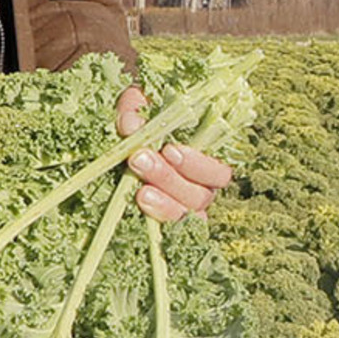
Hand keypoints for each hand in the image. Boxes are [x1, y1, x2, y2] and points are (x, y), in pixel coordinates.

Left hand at [115, 85, 233, 222]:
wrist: (120, 133)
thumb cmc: (138, 117)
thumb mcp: (137, 104)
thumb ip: (135, 107)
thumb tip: (131, 125)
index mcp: (204, 161)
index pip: (218, 174)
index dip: (198, 165)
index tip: (169, 150)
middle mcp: (197, 189)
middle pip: (199, 196)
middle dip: (169, 179)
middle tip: (140, 160)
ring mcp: (177, 209)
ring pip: (183, 215)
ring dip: (163, 204)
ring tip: (140, 192)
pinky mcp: (156, 221)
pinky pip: (164, 233)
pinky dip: (153, 220)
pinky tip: (137, 207)